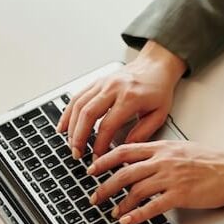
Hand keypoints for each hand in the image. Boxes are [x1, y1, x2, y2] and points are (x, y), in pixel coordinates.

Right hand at [56, 41, 185, 158]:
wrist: (156, 65)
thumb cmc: (159, 89)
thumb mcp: (159, 114)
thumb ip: (143, 132)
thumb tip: (125, 148)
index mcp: (131, 97)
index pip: (108, 125)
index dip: (99, 144)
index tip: (97, 157)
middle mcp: (114, 88)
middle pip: (88, 114)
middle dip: (79, 137)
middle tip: (77, 153)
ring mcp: (103, 83)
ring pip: (79, 105)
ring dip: (71, 127)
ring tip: (71, 144)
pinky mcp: (97, 81)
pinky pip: (77, 96)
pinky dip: (67, 112)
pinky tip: (64, 126)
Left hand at [86, 142, 223, 223]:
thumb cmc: (212, 161)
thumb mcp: (183, 148)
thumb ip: (161, 153)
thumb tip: (141, 160)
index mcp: (163, 148)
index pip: (126, 151)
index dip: (104, 160)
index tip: (92, 168)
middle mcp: (164, 161)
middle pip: (124, 172)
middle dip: (105, 186)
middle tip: (95, 196)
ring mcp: (171, 178)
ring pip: (135, 190)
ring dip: (120, 203)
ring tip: (113, 212)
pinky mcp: (180, 194)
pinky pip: (152, 206)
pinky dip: (136, 215)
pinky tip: (128, 221)